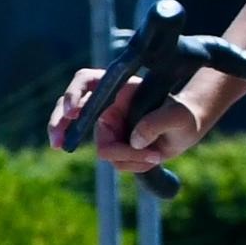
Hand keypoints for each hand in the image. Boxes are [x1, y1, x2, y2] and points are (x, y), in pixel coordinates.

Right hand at [50, 65, 213, 177]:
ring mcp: (108, 126)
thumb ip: (157, 122)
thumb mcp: (178, 116)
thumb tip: (133, 139)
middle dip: (61, 127)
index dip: (74, 94)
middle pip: (70, 111)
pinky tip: (152, 160)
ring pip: (100, 146)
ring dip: (126, 156)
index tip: (73, 112)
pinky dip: (131, 163)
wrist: (187, 130)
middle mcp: (108, 105)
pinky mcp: (114, 143)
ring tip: (155, 156)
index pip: (86, 82)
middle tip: (58, 144)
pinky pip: (113, 159)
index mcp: (119, 87)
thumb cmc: (183, 115)